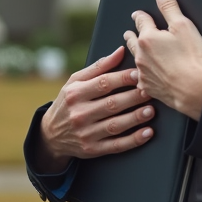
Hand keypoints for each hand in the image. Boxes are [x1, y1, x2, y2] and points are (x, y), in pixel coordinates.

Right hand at [36, 46, 154, 172]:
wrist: (51, 134)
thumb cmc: (68, 102)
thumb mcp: (76, 81)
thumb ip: (99, 67)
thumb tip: (121, 51)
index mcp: (76, 94)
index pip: (103, 84)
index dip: (122, 79)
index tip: (138, 74)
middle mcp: (80, 114)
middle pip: (112, 104)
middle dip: (133, 97)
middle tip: (150, 91)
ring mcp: (86, 133)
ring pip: (115, 125)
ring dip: (135, 118)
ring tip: (151, 110)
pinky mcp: (92, 149)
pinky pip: (116, 146)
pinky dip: (133, 140)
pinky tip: (147, 133)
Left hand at [124, 0, 201, 120]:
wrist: (195, 90)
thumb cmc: (192, 59)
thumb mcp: (183, 25)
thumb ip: (169, 6)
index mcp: (147, 37)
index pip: (141, 20)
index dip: (140, 15)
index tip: (138, 14)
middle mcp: (140, 54)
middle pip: (131, 40)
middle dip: (131, 34)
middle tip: (130, 32)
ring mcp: (142, 72)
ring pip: (134, 59)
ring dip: (135, 54)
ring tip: (136, 52)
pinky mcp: (147, 87)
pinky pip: (140, 77)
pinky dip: (142, 74)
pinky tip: (145, 75)